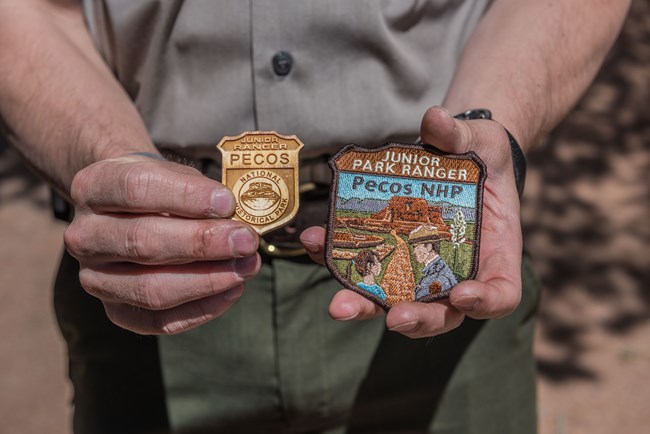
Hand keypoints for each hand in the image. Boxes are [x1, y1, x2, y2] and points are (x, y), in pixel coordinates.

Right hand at [64, 154, 260, 334]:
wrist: (128, 209)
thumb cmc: (159, 189)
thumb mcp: (173, 173)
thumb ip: (199, 193)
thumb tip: (235, 221)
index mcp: (93, 186)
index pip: (136, 188)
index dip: (186, 197)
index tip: (228, 202)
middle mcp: (84, 235)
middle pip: (143, 243)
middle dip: (203, 243)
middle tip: (247, 240)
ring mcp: (94, 277)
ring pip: (151, 289)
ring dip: (208, 280)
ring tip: (247, 266)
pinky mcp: (114, 310)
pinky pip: (158, 321)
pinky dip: (202, 308)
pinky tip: (232, 289)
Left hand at [301, 106, 521, 337]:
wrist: (456, 156)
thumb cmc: (480, 154)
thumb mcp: (481, 140)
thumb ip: (461, 135)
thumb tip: (434, 119)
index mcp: (494, 251)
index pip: (500, 292)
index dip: (485, 302)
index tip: (462, 296)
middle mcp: (458, 270)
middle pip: (442, 312)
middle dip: (417, 319)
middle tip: (392, 318)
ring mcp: (420, 267)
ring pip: (397, 300)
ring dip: (367, 303)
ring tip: (338, 304)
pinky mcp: (388, 253)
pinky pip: (365, 265)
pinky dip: (339, 259)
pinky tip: (315, 241)